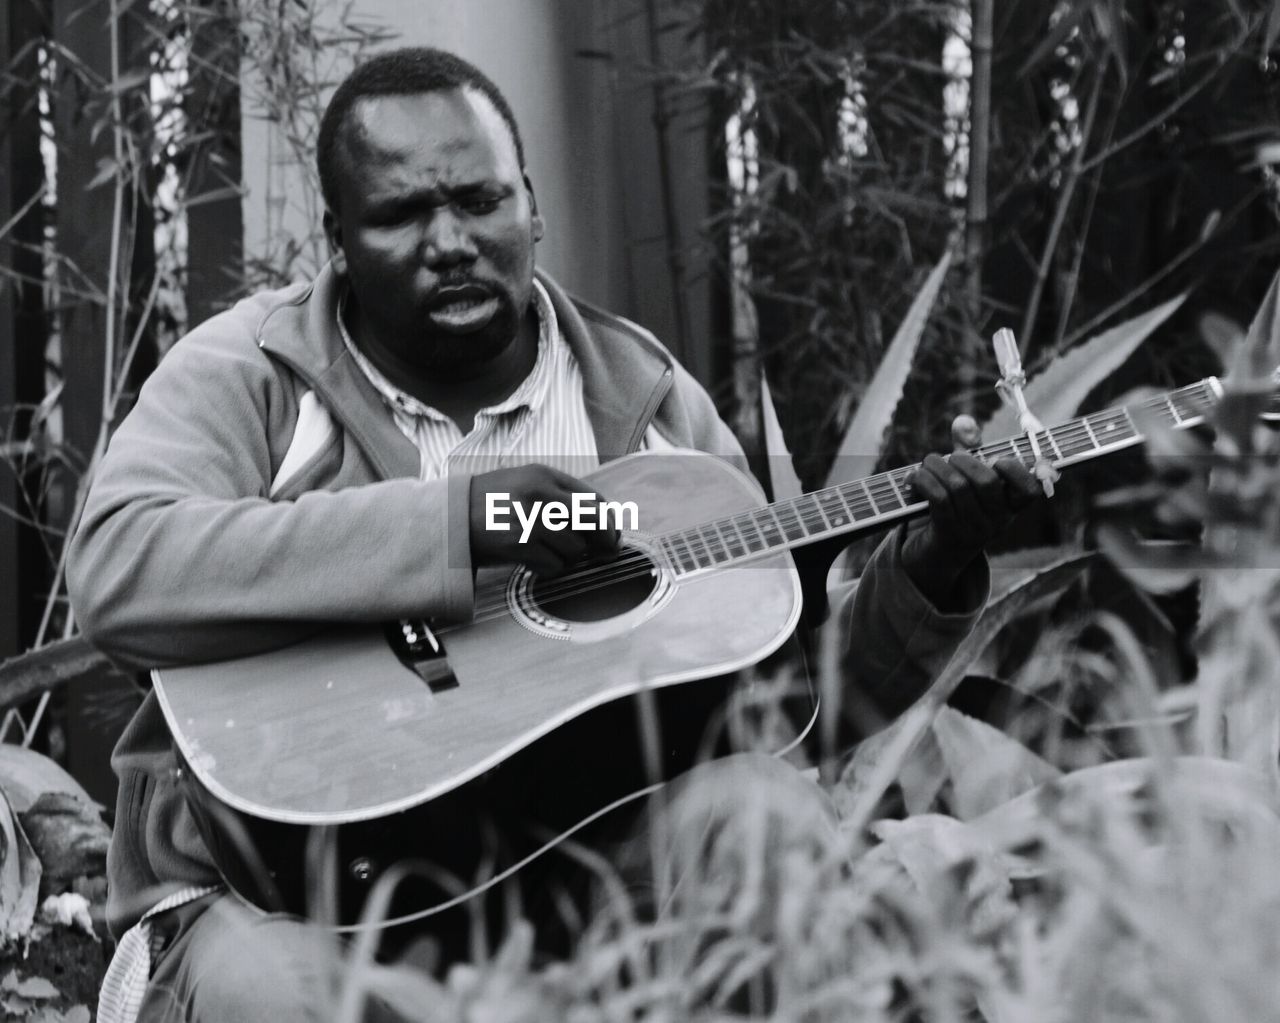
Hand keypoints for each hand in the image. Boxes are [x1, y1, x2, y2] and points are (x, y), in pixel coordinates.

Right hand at [469, 464, 620, 576]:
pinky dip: (550, 568)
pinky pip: (555, 565)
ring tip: (549, 552)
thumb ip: (560, 495)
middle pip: (594, 520)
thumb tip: (603, 520)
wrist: (449, 518)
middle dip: (606, 540)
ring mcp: (529, 519)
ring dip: (569, 557)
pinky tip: (535, 561)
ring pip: (575, 548)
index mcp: (544, 474)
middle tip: (608, 552)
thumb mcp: (525, 483)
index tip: (612, 534)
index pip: (594, 499)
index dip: (609, 520)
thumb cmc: (490, 504)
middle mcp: (540, 493)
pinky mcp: (519, 544)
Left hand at [900, 416, 1041, 605]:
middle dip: (964, 459)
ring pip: (957, 486)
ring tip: (928, 463)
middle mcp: (998, 521)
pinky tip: (914, 478)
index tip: (997, 460)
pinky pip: (938, 499)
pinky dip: (923, 481)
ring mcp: (974, 530)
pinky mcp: (948, 534)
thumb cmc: (957, 505)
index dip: (1016, 470)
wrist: (936, 554)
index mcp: (1011, 507)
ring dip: (937, 466)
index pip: (1031, 491)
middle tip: (951, 457)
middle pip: (987, 481)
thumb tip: (963, 421)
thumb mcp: (968, 477)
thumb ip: (970, 448)